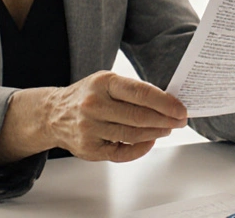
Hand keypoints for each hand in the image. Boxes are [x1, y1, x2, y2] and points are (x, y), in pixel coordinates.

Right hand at [0, 71, 187, 163]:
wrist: (53, 114)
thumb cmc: (86, 96)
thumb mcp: (106, 82)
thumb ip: (132, 90)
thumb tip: (166, 102)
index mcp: (103, 83)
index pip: (141, 93)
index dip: (165, 102)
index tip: (180, 109)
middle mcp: (94, 105)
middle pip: (139, 116)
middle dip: (166, 120)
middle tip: (180, 121)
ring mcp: (90, 128)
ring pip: (133, 135)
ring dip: (156, 133)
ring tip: (168, 129)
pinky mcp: (90, 148)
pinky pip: (122, 152)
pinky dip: (141, 148)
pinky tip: (150, 140)